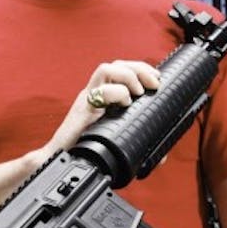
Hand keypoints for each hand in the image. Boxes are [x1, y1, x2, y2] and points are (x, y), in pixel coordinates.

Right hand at [41, 60, 160, 154]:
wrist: (63, 163)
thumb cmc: (87, 153)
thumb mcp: (118, 145)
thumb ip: (139, 146)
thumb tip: (162, 157)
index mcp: (105, 98)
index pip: (123, 70)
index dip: (142, 70)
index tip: (157, 80)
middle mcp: (95, 93)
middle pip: (117, 64)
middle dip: (139, 68)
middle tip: (154, 83)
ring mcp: (87, 99)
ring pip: (106, 69)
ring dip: (127, 76)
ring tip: (138, 92)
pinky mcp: (81, 109)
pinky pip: (98, 90)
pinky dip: (116, 91)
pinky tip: (124, 103)